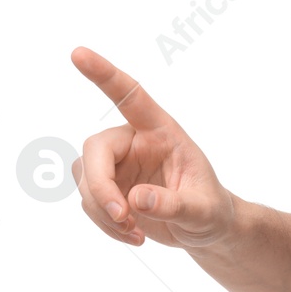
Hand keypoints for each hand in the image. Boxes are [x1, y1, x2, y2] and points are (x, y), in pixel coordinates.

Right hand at [69, 46, 235, 248]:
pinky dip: (104, 224)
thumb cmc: (212, 211)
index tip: (78, 54)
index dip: (105, 76)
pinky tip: (133, 237)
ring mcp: (117, 165)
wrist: (207, 230)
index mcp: (162, 131)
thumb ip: (175, 205)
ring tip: (134, 233)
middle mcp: (134, 141)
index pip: (131, 97)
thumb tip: (137, 200)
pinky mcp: (108, 187)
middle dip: (100, 188)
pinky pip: (88, 201)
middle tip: (122, 217)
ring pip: (85, 178)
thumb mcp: (204, 211)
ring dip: (101, 211)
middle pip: (94, 149)